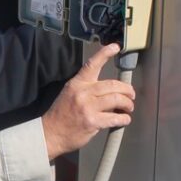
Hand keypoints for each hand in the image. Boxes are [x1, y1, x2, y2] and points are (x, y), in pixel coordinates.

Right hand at [42, 43, 135, 160]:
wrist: (50, 133)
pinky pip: (114, 118)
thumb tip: (108, 93)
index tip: (116, 47)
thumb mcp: (69, 94)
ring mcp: (88, 107)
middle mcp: (83, 92)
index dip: (105, 54)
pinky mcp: (92, 121)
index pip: (92, 64)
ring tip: (129, 108)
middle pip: (112, 85)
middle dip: (127, 90)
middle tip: (131, 95)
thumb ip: (87, 90)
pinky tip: (124, 119)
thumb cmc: (61, 115)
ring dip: (127, 104)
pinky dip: (124, 118)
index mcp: (77, 83)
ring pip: (116, 99)